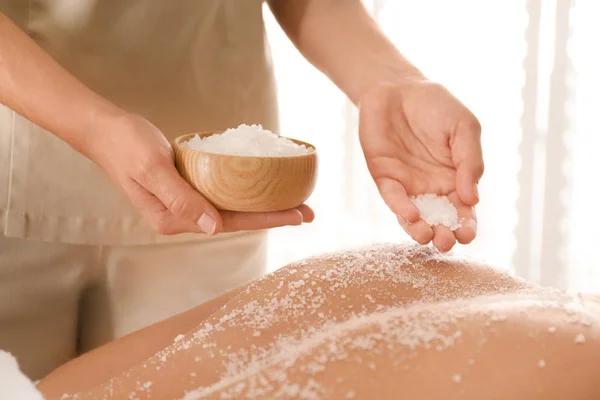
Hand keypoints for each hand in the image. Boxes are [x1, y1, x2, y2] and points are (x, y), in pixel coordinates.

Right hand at [86, 114, 313, 234]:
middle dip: (274, 215)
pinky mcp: (187, 186)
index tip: (298, 214)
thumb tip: (214, 228)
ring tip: (295, 201)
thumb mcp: (152, 168)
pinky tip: (263, 186)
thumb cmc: (125, 146)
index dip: (268, 218)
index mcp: (174, 219)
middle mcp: (182, 216)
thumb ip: (181, 198)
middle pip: (237, 218)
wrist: (105, 130)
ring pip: (232, 206)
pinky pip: (222, 192)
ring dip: (264, 204)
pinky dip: (246, 190)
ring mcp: (185, 203)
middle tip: (309, 211)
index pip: (232, 221)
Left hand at [359, 79, 482, 251]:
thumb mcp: (465, 129)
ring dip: (421, 231)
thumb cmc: (436, 106)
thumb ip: (471, 162)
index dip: (467, 226)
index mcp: (457, 179)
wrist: (398, 88)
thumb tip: (472, 199)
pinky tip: (411, 215)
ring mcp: (408, 185)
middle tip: (447, 242)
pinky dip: (401, 209)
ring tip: (427, 238)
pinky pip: (394, 198)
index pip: (464, 211)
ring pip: (415, 217)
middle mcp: (433, 188)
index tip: (468, 235)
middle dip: (445, 235)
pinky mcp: (386, 178)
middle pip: (440, 221)